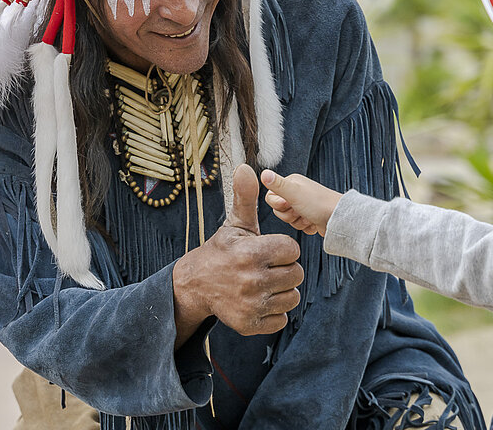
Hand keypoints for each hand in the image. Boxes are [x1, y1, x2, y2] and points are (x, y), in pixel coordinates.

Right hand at [172, 164, 302, 341]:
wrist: (196, 284)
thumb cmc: (222, 251)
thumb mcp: (234, 224)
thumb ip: (246, 198)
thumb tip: (246, 168)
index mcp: (250, 252)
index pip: (292, 250)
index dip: (284, 248)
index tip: (269, 249)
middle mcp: (251, 280)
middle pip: (296, 274)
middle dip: (285, 269)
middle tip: (268, 267)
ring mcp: (251, 304)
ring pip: (292, 297)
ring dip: (283, 290)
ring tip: (265, 282)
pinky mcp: (250, 324)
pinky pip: (281, 319)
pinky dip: (275, 311)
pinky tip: (260, 299)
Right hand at [260, 170, 341, 236]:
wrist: (339, 219)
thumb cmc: (318, 204)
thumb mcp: (293, 193)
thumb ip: (277, 184)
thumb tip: (263, 173)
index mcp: (292, 183)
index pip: (270, 197)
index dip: (278, 204)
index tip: (289, 203)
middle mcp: (297, 192)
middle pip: (279, 210)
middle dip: (289, 215)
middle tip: (300, 211)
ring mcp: (304, 205)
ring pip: (289, 220)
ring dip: (298, 222)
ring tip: (309, 216)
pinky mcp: (310, 217)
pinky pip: (300, 226)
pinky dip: (306, 227)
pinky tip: (314, 222)